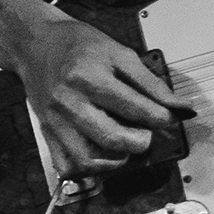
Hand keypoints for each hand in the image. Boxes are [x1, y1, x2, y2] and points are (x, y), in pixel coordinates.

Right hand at [10, 5, 179, 175]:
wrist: (38, 45)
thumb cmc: (79, 47)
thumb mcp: (120, 53)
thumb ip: (150, 82)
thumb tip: (175, 104)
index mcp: (88, 76)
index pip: (133, 106)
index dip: (160, 116)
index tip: (172, 118)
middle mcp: (69, 102)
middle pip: (110, 137)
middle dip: (140, 141)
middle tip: (149, 133)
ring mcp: (56, 121)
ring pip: (88, 159)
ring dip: (116, 159)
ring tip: (128, 146)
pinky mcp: (47, 133)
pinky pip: (66, 165)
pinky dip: (89, 168)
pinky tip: (103, 155)